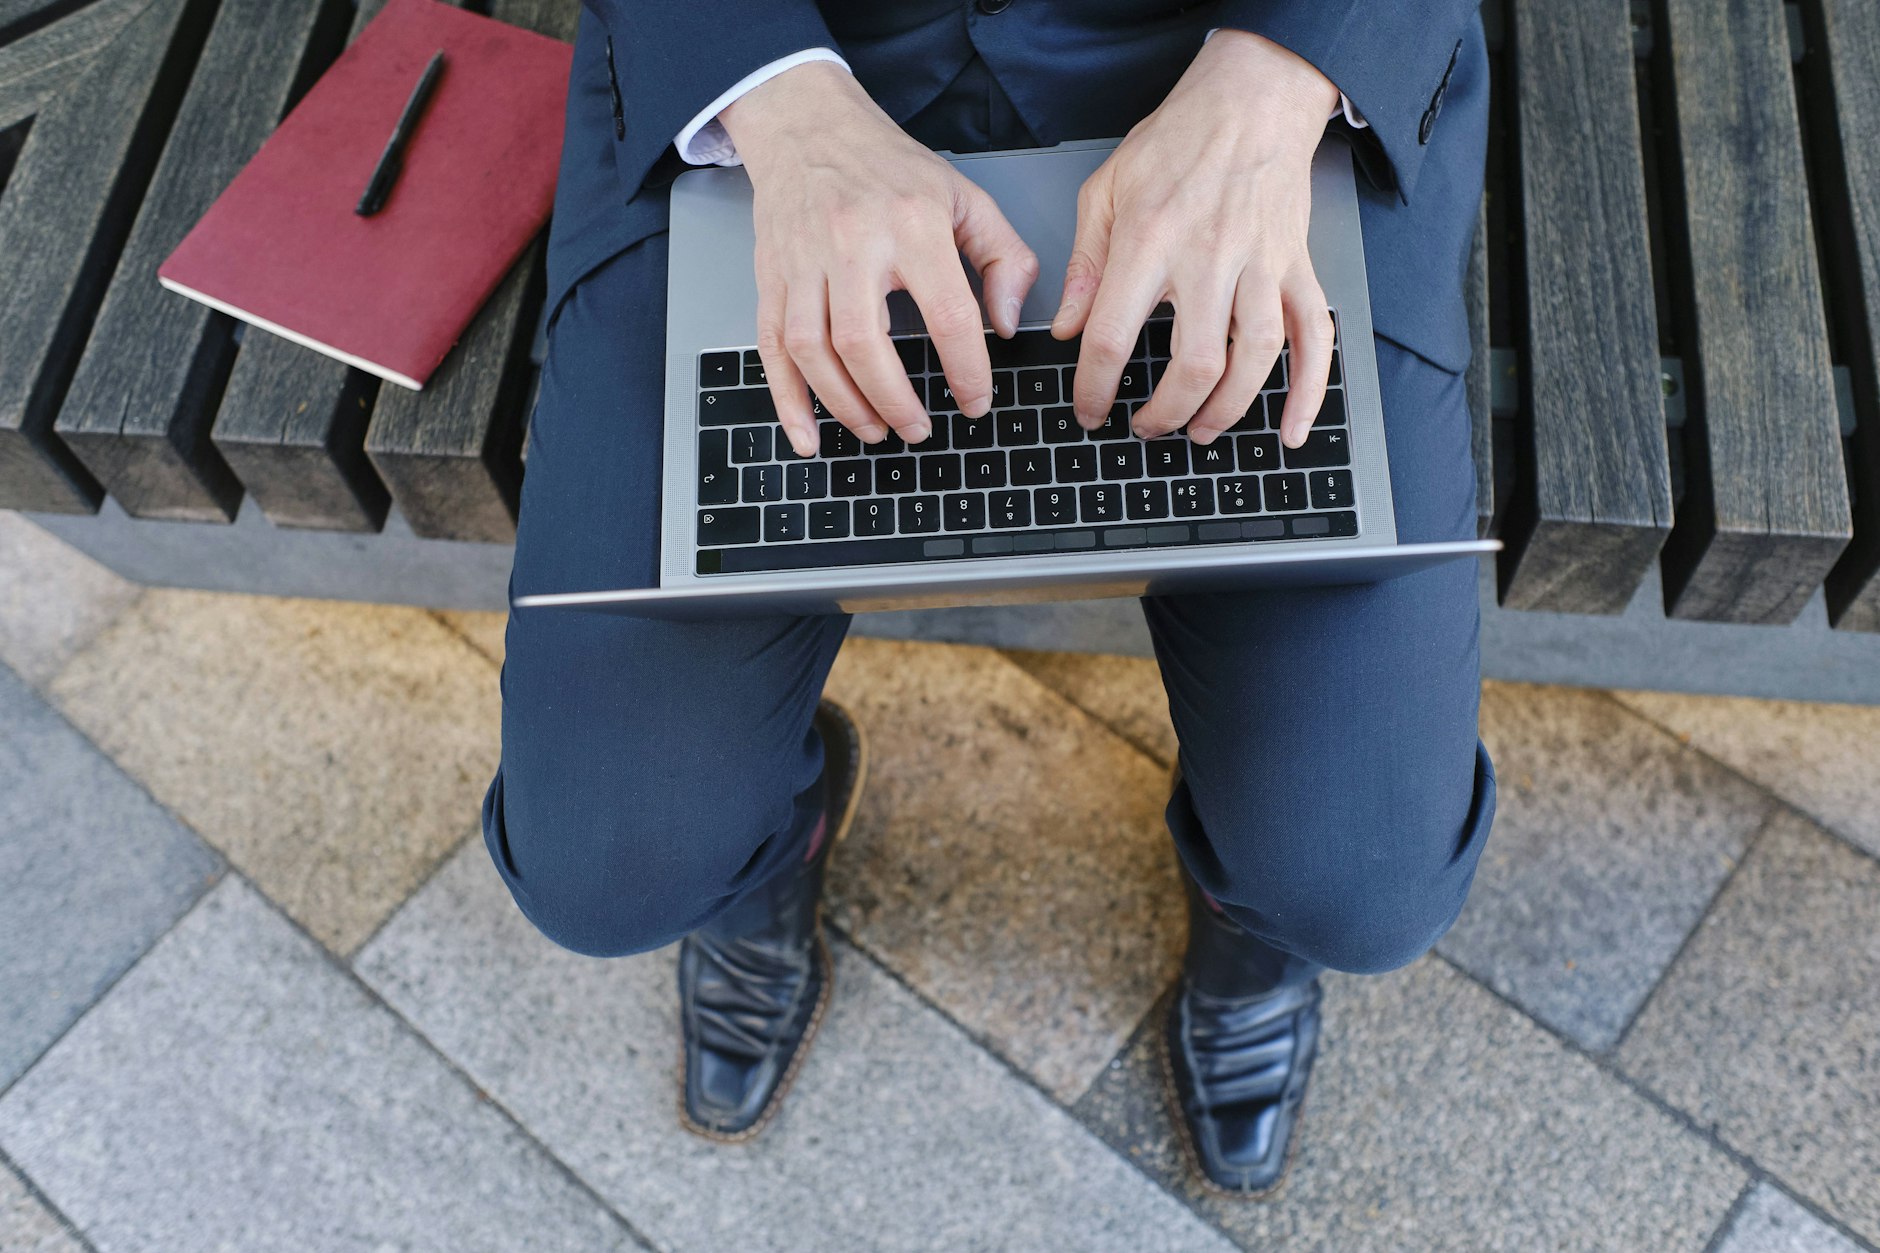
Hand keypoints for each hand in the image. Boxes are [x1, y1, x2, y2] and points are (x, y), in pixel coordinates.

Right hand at [721, 64, 1038, 456]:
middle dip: (895, 401)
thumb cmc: (889, 166)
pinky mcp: (772, 278)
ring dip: (846, 405)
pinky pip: (772, 349)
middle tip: (919, 430)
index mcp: (912, 226)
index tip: (975, 402)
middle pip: (865, 344)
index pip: (947, 315)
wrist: (808, 127)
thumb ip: (1003, 259)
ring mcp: (804, 263)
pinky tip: (807, 436)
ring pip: (814, 351)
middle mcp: (852, 245)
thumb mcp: (965, 198)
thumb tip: (1007, 325)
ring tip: (877, 430)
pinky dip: (788, 401)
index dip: (967, 371)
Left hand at [1050, 30, 1339, 448]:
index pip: (1112, 336)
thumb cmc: (1176, 141)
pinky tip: (1291, 429)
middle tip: (1146, 427)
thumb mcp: (1105, 190)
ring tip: (1198, 431)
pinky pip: (1315, 338)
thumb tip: (1067, 330)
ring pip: (1254, 361)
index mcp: (1150, 240)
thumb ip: (1085, 265)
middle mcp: (1210, 257)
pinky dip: (1309, 392)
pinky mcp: (1297, 268)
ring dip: (1225, 411)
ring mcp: (1262, 265)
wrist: (1252, 98)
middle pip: (1193, 364)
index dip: (1094, 388)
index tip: (1088, 410)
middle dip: (1165, 412)